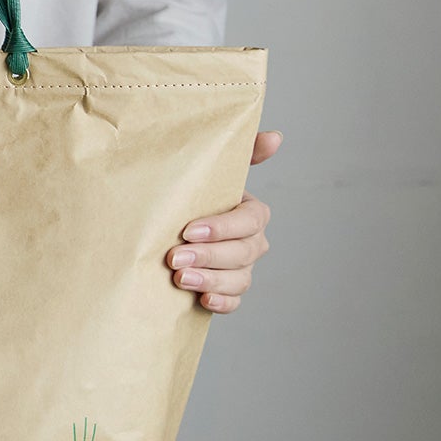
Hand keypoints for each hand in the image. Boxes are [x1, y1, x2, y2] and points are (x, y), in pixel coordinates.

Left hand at [166, 130, 281, 313]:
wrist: (164, 231)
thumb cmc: (191, 197)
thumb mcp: (210, 171)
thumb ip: (243, 153)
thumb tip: (275, 137)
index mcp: (251, 213)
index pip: (250, 221)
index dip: (223, 228)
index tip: (189, 230)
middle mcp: (251, 242)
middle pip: (242, 253)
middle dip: (209, 256)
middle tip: (175, 257)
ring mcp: (241, 270)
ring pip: (238, 280)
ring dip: (210, 281)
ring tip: (180, 279)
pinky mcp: (226, 292)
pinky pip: (233, 303)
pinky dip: (221, 303)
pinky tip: (202, 301)